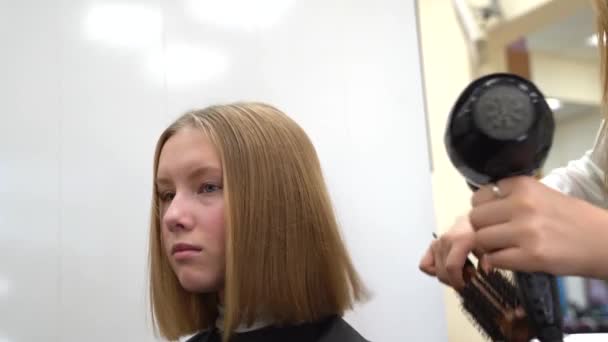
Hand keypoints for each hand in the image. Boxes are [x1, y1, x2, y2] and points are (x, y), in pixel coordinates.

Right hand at [419, 215, 486, 288]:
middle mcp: (445, 241)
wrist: (474, 220)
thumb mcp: (490, 247)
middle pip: (443, 272)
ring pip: (436, 271)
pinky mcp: (432, 245)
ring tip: (462, 271)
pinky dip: (434, 271)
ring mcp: (437, 243)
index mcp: (459, 241)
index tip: (467, 288)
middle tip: (469, 280)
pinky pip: (424, 265)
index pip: (451, 267)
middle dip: (455, 281)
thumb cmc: (483, 234)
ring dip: (449, 277)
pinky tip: (447, 269)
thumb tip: (484, 275)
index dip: (458, 282)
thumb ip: (488, 262)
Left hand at [470, 176, 607, 278]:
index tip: (493, 217)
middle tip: (494, 236)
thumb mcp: (541, 195)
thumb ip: (510, 199)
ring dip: (487, 247)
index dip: (483, 209)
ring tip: (501, 249)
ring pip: (481, 239)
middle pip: (475, 218)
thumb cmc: (571, 218)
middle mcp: (521, 204)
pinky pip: (494, 260)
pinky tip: (509, 260)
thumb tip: (478, 212)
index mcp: (523, 185)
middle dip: (481, 229)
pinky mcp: (530, 256)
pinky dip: (496, 263)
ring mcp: (525, 231)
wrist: (603, 241)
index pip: (480, 196)